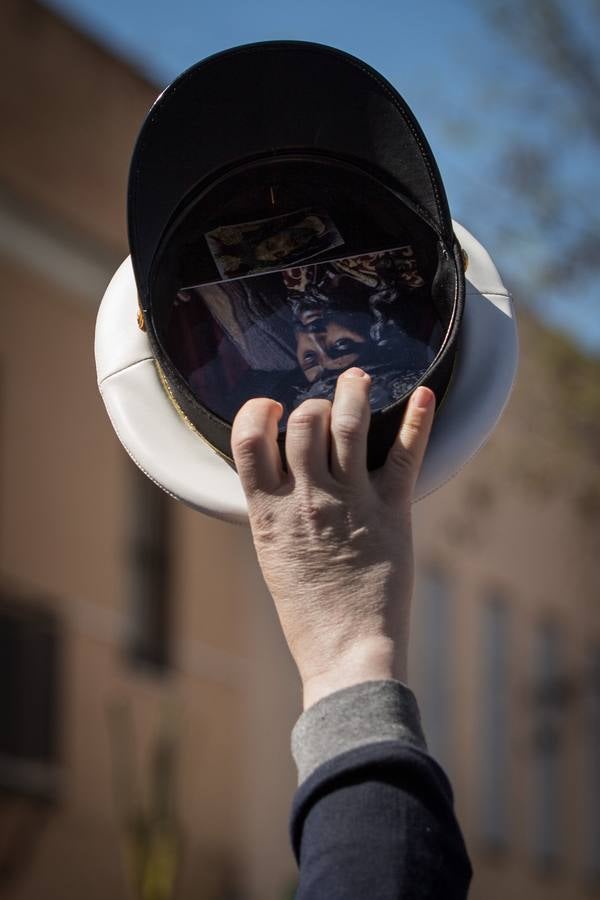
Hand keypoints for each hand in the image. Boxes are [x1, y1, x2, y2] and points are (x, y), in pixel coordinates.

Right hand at [231, 369, 434, 708]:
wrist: (347, 652)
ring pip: (350, 424)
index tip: (272, 410)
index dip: (257, 412)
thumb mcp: (273, 555)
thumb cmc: (307, 609)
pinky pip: (406, 455)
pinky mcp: (392, 510)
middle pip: (304, 420)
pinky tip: (427, 395)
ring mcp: (351, 502)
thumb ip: (274, 509)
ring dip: (355, 393)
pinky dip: (419, 420)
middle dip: (314, 403)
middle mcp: (307, 498)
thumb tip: (278, 471)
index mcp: (269, 511)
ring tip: (359, 381)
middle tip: (327, 407)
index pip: (248, 438)